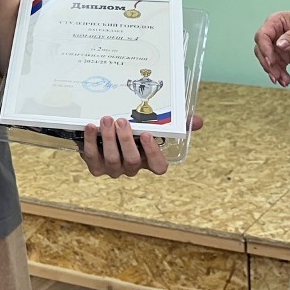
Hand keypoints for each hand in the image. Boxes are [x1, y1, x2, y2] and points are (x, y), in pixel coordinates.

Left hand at [80, 114, 203, 177]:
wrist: (101, 134)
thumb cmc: (132, 130)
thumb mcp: (153, 125)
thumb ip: (176, 124)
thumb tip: (198, 121)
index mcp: (148, 160)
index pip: (158, 167)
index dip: (153, 153)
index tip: (148, 135)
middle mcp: (131, 168)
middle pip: (132, 161)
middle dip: (126, 140)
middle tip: (121, 121)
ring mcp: (112, 169)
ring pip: (112, 159)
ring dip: (109, 138)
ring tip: (106, 120)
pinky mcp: (95, 166)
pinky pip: (92, 156)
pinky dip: (91, 141)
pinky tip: (91, 127)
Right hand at [254, 9, 289, 85]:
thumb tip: (280, 45)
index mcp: (275, 22)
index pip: (262, 35)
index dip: (264, 49)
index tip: (271, 61)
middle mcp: (272, 34)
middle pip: (261, 50)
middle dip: (267, 64)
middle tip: (275, 75)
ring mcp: (276, 46)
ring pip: (268, 61)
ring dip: (274, 72)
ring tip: (284, 81)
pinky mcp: (283, 56)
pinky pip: (277, 67)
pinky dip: (280, 74)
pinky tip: (286, 81)